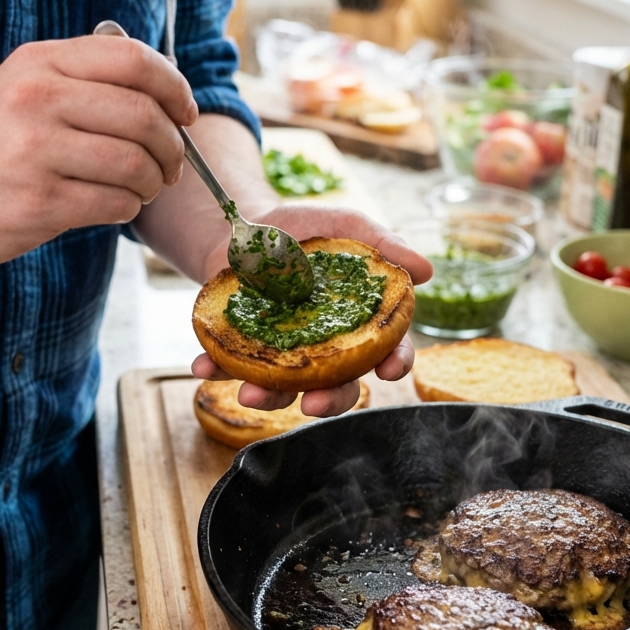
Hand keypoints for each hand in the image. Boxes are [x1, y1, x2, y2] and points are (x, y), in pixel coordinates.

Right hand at [0, 35, 196, 268]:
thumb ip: (82, 81)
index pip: (133, 60)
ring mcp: (35, 151)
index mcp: (39, 64)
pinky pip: (114, 202)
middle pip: (144, 115)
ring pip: (135, 163)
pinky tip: (113, 206)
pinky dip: (127, 207)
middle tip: (171, 165)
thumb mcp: (21, 90)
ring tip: (141, 188)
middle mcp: (37, 99)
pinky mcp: (37, 202)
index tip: (185, 113)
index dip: (174, 87)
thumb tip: (164, 92)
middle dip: (172, 146)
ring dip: (152, 182)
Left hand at [192, 202, 431, 418]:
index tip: (388, 370)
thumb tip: (427, 270)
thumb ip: (383, 244)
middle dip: (329, 401)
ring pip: (284, 389)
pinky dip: (216, 369)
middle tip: (314, 404)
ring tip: (249, 393)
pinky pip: (230, 367)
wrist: (245, 225)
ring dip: (268, 399)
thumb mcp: (346, 226)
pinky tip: (202, 366)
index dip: (395, 364)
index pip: (388, 351)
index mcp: (358, 324)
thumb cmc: (306, 229)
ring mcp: (283, 354)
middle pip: (339, 387)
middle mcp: (325, 349)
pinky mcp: (242, 349)